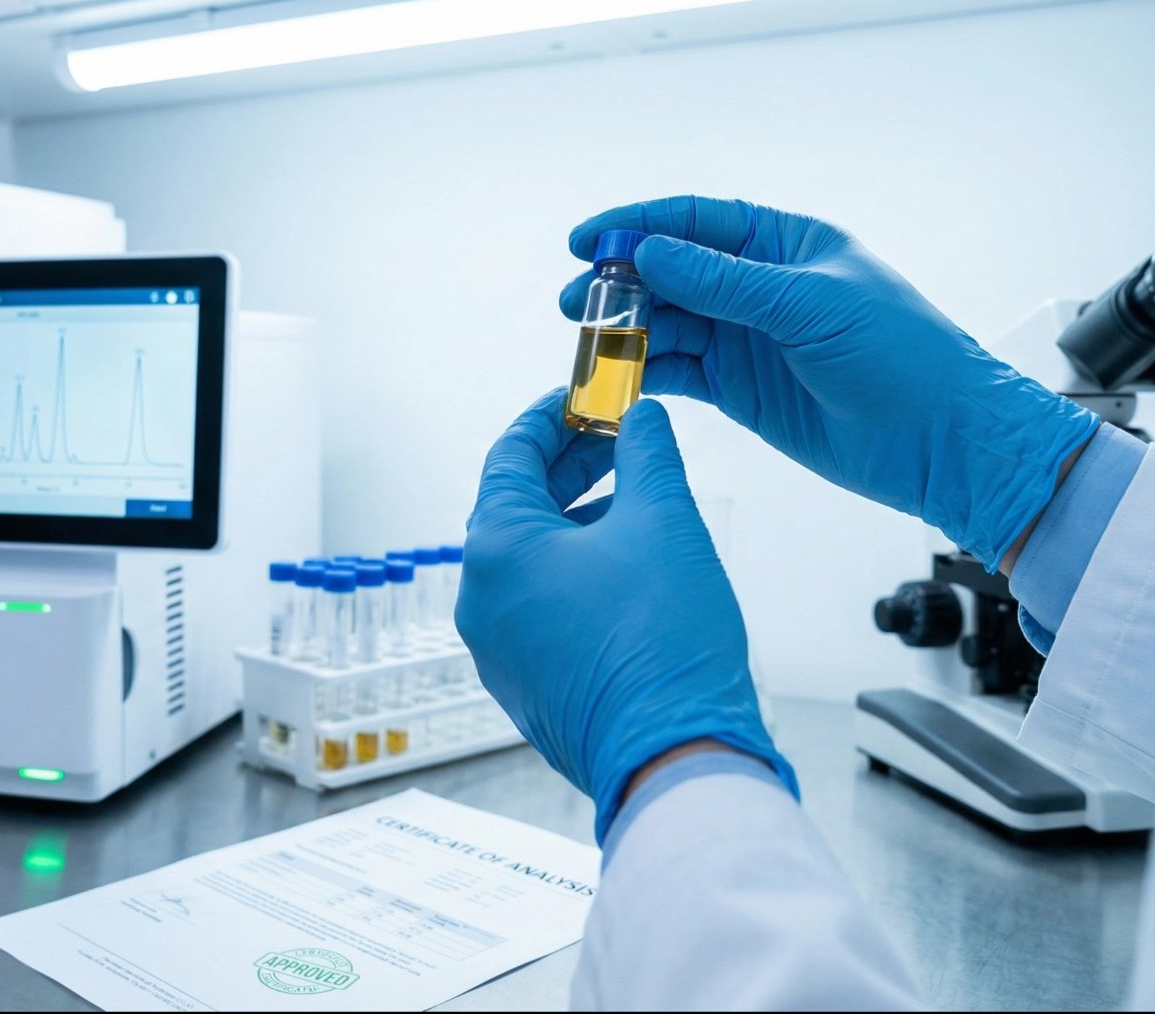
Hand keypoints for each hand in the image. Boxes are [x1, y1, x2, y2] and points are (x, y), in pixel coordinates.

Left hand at [456, 391, 793, 841]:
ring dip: (580, 522)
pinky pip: (540, 609)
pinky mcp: (525, 685)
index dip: (554, 416)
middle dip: (573, 468)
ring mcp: (498, 649)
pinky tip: (631, 569)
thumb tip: (641, 419)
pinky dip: (577, 574)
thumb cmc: (662, 642)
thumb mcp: (664, 521)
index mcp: (496, 550)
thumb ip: (647, 454)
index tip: (589, 398)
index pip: (510, 455)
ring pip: (532, 561)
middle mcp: (480, 600)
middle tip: (625, 442)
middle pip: (517, 507)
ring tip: (641, 504)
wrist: (674, 756)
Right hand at [562, 196, 1097, 565]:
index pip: (696, 220)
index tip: (588, 240)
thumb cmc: (902, 356)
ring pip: (668, 323)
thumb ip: (724, 282)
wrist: (944, 441)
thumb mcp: (809, 306)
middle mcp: (761, 286)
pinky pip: (679, 372)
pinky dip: (644, 372)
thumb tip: (649, 252)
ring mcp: (749, 339)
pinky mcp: (742, 391)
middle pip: (671, 271)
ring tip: (587, 341)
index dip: (637, 223)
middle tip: (577, 301)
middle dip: (620, 282)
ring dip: (625, 330)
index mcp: (786, 244)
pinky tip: (614, 376)